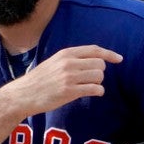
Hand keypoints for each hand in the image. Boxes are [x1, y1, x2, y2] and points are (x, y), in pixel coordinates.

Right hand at [6, 45, 121, 116]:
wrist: (24, 93)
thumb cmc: (40, 79)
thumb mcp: (54, 62)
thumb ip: (71, 59)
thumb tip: (93, 60)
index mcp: (65, 53)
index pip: (94, 50)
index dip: (109, 54)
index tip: (119, 59)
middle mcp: (69, 63)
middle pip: (99, 64)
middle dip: (99, 72)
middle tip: (91, 79)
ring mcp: (69, 77)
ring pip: (99, 76)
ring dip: (98, 83)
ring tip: (90, 86)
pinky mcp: (70, 91)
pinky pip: (94, 89)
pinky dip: (97, 91)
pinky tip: (93, 93)